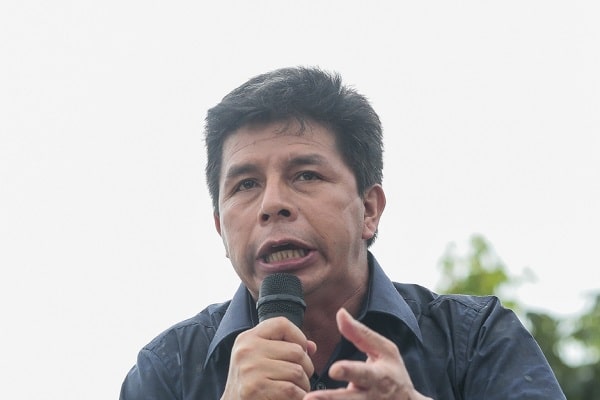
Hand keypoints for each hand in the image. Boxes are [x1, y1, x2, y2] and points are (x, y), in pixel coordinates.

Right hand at [221, 317, 316, 399]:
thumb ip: (283, 349)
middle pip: (296, 351)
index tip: (301, 352)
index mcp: (247, 338)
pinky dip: (298, 396)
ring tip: (295, 390)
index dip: (299, 336)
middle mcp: (247, 350)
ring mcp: (250, 369)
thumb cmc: (250, 384)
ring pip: (297, 372)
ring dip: (303, 385)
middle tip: (300, 379)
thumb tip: (311, 347)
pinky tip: (291, 398)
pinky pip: (291, 389)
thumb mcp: (259, 359)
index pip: (281, 324)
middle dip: (306, 368)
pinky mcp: (255, 388)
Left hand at [304, 308, 431, 399]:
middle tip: (310, 398)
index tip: (334, 369)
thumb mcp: (385, 350)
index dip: (349, 371)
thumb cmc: (393, 373)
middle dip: (330, 399)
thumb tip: (340, 313)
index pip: (363, 373)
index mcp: (378, 376)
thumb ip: (361, 334)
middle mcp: (370, 397)